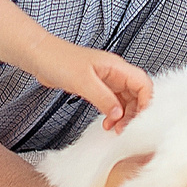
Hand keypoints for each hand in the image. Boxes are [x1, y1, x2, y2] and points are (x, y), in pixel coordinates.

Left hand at [29, 42, 152, 131]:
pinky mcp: (97, 86)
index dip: (146, 101)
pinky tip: (107, 123)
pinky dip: (113, 114)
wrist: (41, 57)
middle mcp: (115, 72)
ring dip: (123, 115)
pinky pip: (112, 102)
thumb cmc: (59, 61)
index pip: (143, 83)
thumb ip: (103, 98)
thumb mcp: (83, 82)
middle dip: (135, 112)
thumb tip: (119, 114)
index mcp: (116, 66)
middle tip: (125, 128)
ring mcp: (106, 79)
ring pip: (125, 99)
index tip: (140, 119)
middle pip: (137, 93)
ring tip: (114, 129)